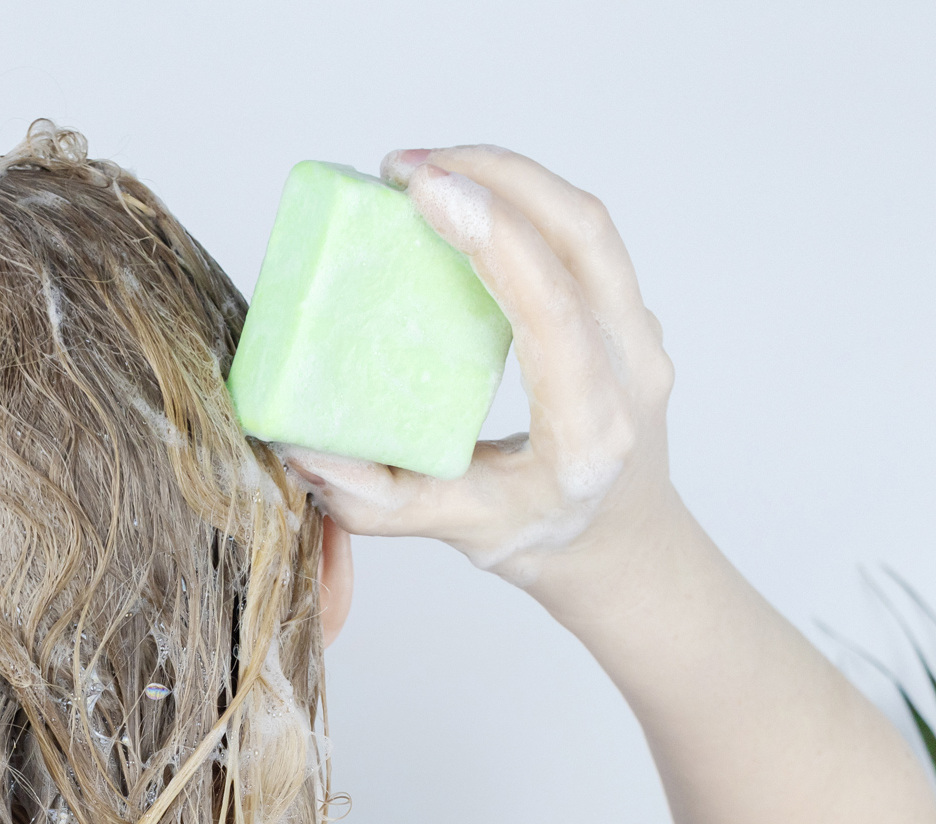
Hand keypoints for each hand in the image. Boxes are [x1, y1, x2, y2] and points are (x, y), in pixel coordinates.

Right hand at [279, 145, 676, 589]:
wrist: (624, 543)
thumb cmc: (547, 538)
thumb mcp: (458, 531)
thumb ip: (376, 498)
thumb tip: (296, 445)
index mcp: (590, 426)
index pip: (551, 307)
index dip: (493, 236)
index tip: (424, 189)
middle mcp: (631, 367)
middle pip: (581, 233)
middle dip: (494, 176)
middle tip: (403, 168)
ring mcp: (638, 330)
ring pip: (586, 221)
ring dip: (507, 177)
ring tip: (423, 172)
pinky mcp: (624, 308)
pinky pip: (581, 233)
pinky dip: (522, 199)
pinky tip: (463, 199)